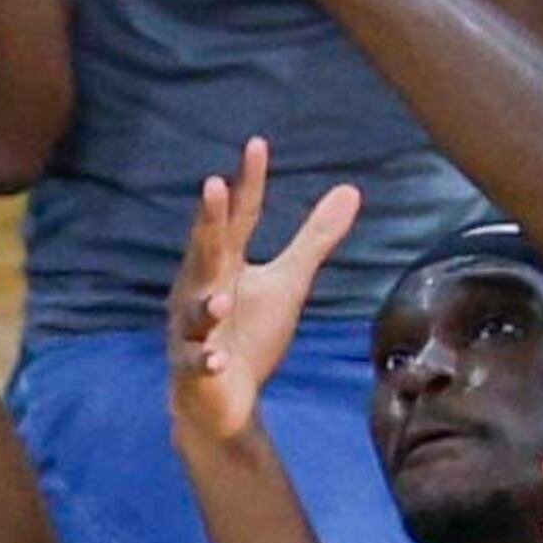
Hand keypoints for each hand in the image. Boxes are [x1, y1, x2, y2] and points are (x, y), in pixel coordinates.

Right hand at [169, 137, 360, 445]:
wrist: (223, 398)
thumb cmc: (249, 331)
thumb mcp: (289, 281)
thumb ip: (314, 238)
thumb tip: (350, 189)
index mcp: (225, 263)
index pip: (239, 217)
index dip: (248, 183)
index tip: (257, 144)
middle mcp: (201, 288)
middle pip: (206, 250)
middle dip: (208, 221)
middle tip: (212, 185)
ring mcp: (192, 329)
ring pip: (193, 311)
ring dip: (204, 305)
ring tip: (221, 298)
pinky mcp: (193, 369)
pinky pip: (197, 362)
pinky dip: (205, 360)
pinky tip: (218, 359)